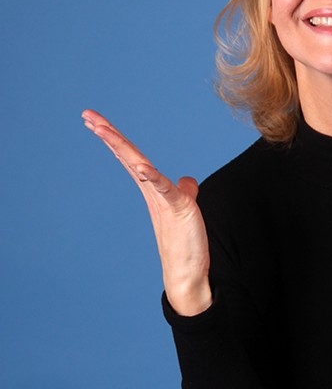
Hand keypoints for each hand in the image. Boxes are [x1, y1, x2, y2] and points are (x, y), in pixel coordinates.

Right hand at [82, 109, 212, 315]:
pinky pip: (164, 188)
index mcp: (153, 188)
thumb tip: (187, 180)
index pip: (132, 157)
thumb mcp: (185, 208)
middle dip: (109, 134)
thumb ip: (185, 191)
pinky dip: (153, 176)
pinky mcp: (178, 209)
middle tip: (87, 116)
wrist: (186, 273)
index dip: (116, 138)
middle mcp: (152, 191)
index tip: (95, 121)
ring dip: (121, 146)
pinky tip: (143, 166)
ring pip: (139, 166)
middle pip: (129, 156)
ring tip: (102, 129)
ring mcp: (162, 199)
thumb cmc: (185, 243)